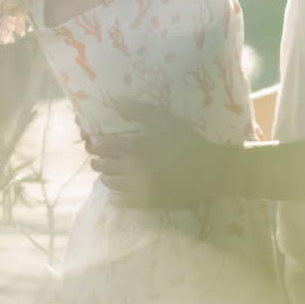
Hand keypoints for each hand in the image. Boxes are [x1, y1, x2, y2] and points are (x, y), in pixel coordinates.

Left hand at [86, 102, 234, 207]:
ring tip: (110, 173)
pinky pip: (118, 201)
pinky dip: (114, 196)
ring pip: (108, 183)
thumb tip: (119, 101)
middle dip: (98, 161)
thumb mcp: (167, 121)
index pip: (103, 147)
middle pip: (103, 165)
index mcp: (136, 147)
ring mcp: (138, 186)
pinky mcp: (145, 201)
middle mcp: (133, 167)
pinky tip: (119, 190)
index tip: (96, 145)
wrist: (208, 171)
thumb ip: (142, 111)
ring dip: (105, 177)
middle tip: (101, 159)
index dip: (96, 146)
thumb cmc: (189, 142)